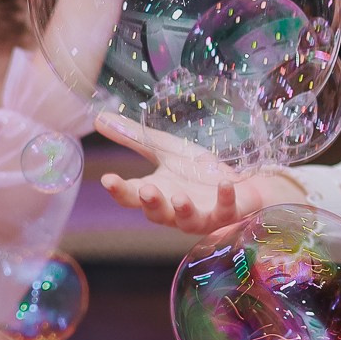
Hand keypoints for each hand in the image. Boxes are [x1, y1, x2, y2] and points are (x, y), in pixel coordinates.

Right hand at [96, 112, 292, 230]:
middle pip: (157, 213)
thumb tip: (98, 118)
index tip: (108, 179)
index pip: (131, 197)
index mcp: (157, 194)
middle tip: (146, 190)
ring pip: (188, 221)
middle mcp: (175, 211)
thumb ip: (135, 138)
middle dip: (151, 203)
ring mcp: (202, 215)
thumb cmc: (198, 171)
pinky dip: (224, 198)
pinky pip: (225, 210)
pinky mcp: (228, 214)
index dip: (119, 190)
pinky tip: (225, 185)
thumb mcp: (167, 149)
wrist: (242, 183)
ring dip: (183, 210)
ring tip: (179, 198)